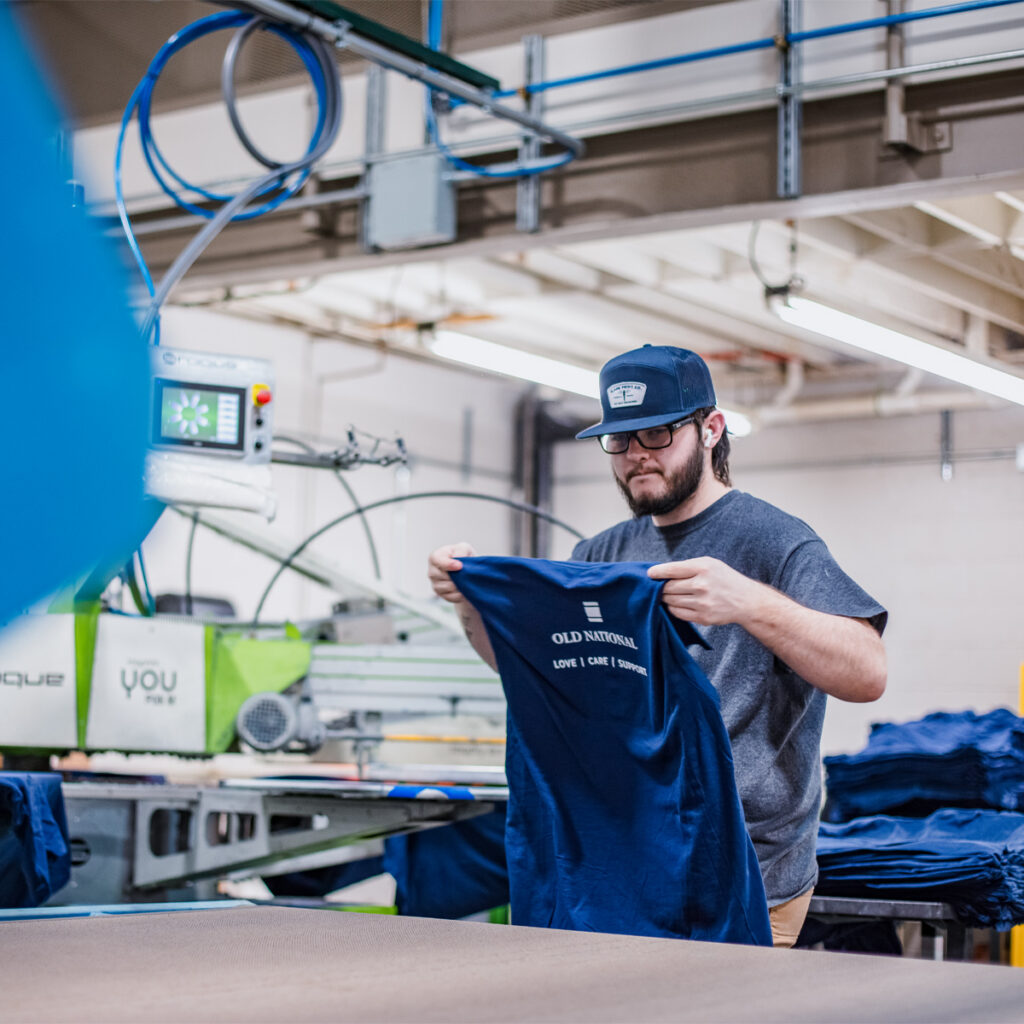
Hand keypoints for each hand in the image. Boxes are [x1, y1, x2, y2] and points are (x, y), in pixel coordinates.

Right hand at [427, 542, 476, 604]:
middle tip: (465, 574)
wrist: (468, 571)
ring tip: (465, 581)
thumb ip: (461, 550)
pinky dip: (458, 595)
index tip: (460, 566)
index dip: (448, 564)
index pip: (436, 560)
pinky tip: (464, 590)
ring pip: (445, 587)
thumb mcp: (464, 548)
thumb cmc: (463, 556)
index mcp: (435, 557)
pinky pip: (449, 597)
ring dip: (457, 585)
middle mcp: (432, 571)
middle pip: (440, 575)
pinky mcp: (441, 594)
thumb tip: (457, 559)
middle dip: (455, 575)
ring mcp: (435, 584)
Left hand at [648, 557, 762, 626]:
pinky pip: (677, 613)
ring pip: (671, 601)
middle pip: (668, 587)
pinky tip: (676, 603)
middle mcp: (702, 585)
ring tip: (668, 594)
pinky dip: (673, 608)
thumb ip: (687, 567)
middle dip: (660, 587)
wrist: (745, 600)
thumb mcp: (709, 564)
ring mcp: (702, 603)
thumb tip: (661, 572)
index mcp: (703, 568)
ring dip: (665, 598)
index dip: (657, 572)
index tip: (649, 574)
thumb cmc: (724, 578)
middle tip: (658, 586)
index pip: (672, 570)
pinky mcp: (702, 617)